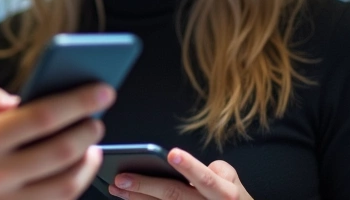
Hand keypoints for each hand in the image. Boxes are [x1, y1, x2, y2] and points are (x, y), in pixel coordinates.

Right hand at [0, 85, 114, 199]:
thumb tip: (16, 97)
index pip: (43, 116)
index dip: (78, 101)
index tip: (101, 91)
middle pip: (62, 151)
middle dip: (89, 130)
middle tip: (98, 116)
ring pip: (65, 185)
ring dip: (87, 163)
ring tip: (92, 145)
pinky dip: (71, 188)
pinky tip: (74, 171)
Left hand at [107, 147, 252, 199]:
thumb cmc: (230, 196)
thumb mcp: (232, 181)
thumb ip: (216, 171)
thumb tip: (189, 164)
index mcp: (224, 193)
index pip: (206, 178)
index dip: (190, 167)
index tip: (172, 154)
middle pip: (175, 195)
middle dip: (145, 185)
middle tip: (121, 177)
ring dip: (137, 198)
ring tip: (116, 188)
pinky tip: (128, 199)